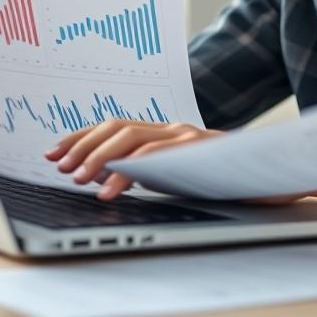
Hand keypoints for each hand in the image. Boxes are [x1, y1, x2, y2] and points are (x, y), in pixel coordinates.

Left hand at [43, 120, 223, 198]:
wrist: (263, 179)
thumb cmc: (218, 181)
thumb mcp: (174, 175)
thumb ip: (145, 171)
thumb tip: (103, 179)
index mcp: (161, 133)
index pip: (112, 127)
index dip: (80, 137)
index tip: (53, 153)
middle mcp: (169, 128)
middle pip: (116, 127)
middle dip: (83, 146)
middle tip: (62, 168)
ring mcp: (184, 135)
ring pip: (131, 136)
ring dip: (99, 158)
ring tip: (79, 180)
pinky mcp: (197, 148)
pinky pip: (156, 155)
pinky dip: (128, 171)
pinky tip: (110, 189)